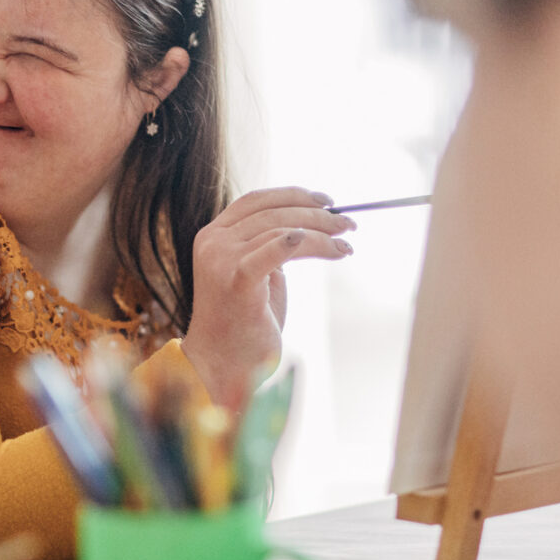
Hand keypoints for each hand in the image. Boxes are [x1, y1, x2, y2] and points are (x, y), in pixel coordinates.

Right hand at [182, 186, 353, 407]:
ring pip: (282, 230)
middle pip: (272, 212)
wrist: (221, 365)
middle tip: (348, 223)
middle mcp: (213, 242)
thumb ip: (268, 247)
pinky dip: (303, 243)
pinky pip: (275, 251)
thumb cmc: (243, 323)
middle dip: (316, 214)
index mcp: (212, 236)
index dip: (293, 195)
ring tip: (345, 245)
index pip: (255, 201)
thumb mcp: (255, 274)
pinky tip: (329, 248)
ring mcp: (221, 260)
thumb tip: (308, 226)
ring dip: (321, 234)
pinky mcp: (236, 280)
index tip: (326, 201)